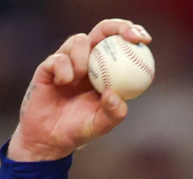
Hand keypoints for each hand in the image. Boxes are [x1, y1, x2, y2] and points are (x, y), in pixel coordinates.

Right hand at [6, 19, 150, 161]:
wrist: (48, 138)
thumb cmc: (78, 129)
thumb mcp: (100, 125)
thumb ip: (112, 114)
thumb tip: (115, 95)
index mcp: (105, 70)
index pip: (120, 45)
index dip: (132, 35)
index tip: (144, 40)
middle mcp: (87, 61)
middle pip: (102, 32)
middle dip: (116, 27)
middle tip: (128, 36)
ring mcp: (67, 62)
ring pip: (79, 40)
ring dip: (83, 56)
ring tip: (79, 77)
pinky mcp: (48, 67)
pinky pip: (58, 58)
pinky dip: (64, 68)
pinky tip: (64, 82)